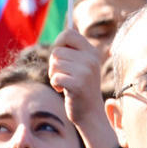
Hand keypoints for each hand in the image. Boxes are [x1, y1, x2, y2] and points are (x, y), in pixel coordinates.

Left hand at [50, 29, 119, 147]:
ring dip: (53, 75)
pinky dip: (55, 84)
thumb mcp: (82, 66)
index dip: (58, 42)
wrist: (90, 113)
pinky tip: (63, 90)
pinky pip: (55, 77)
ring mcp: (86, 72)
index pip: (68, 33)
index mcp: (92, 52)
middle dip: (53, 64)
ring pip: (54, 64)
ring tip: (64, 83)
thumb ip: (73, 52)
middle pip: (57, 51)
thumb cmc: (81, 88)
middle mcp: (91, 60)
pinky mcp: (78, 84)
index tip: (59, 56)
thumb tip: (60, 39)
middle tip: (62, 75)